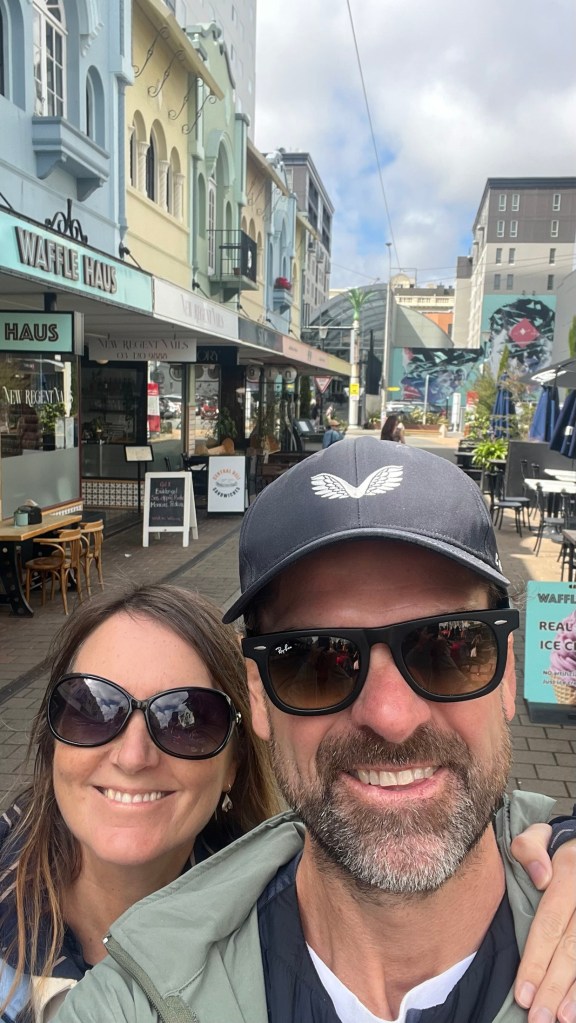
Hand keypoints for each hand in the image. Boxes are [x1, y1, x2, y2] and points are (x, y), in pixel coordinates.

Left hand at [511, 823, 575, 1022]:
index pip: (549, 922)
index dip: (536, 960)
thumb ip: (530, 848)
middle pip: (571, 947)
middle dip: (554, 986)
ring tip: (561, 1019)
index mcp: (570, 871)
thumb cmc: (559, 847)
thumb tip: (540, 879)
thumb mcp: (541, 835)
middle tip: (538, 1018)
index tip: (522, 993)